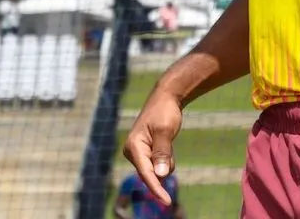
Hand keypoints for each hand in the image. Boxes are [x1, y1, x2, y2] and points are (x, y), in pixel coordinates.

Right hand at [122, 88, 182, 205]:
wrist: (165, 98)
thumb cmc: (164, 112)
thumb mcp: (165, 131)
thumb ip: (162, 152)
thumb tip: (161, 175)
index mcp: (134, 146)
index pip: (146, 173)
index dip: (156, 188)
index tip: (166, 201)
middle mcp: (133, 152)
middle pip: (151, 174)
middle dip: (163, 165)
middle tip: (167, 141)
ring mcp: (138, 153)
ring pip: (157, 170)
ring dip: (166, 161)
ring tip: (166, 139)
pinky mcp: (145, 154)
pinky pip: (159, 165)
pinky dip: (166, 159)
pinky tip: (165, 143)